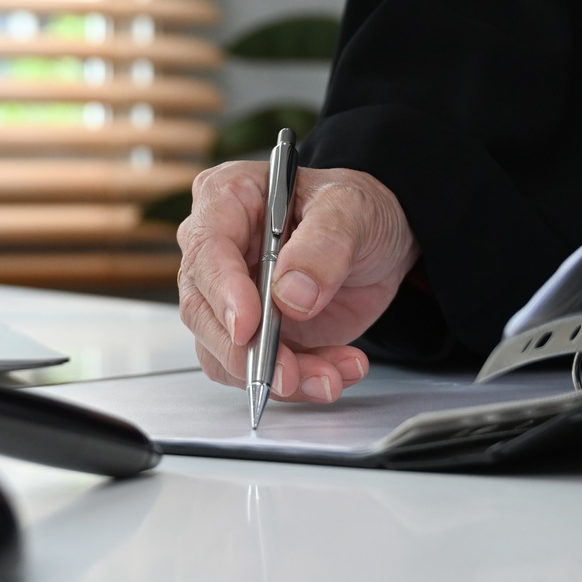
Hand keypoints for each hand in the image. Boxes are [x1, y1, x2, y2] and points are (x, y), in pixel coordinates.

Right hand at [176, 162, 418, 403]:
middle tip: (289, 373)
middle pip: (202, 311)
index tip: (248, 326)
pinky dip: (299, 382)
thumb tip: (291, 294)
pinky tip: (337, 370)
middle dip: (245, 352)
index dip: (222, 291)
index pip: (206, 248)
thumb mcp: (351, 210)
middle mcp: (219, 251)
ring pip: (227, 353)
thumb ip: (324, 246)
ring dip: (280, 376)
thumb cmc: (355, 210)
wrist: (379, 243)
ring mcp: (231, 298)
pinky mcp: (254, 335)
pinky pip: (258, 372)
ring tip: (331, 376)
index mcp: (228, 198)